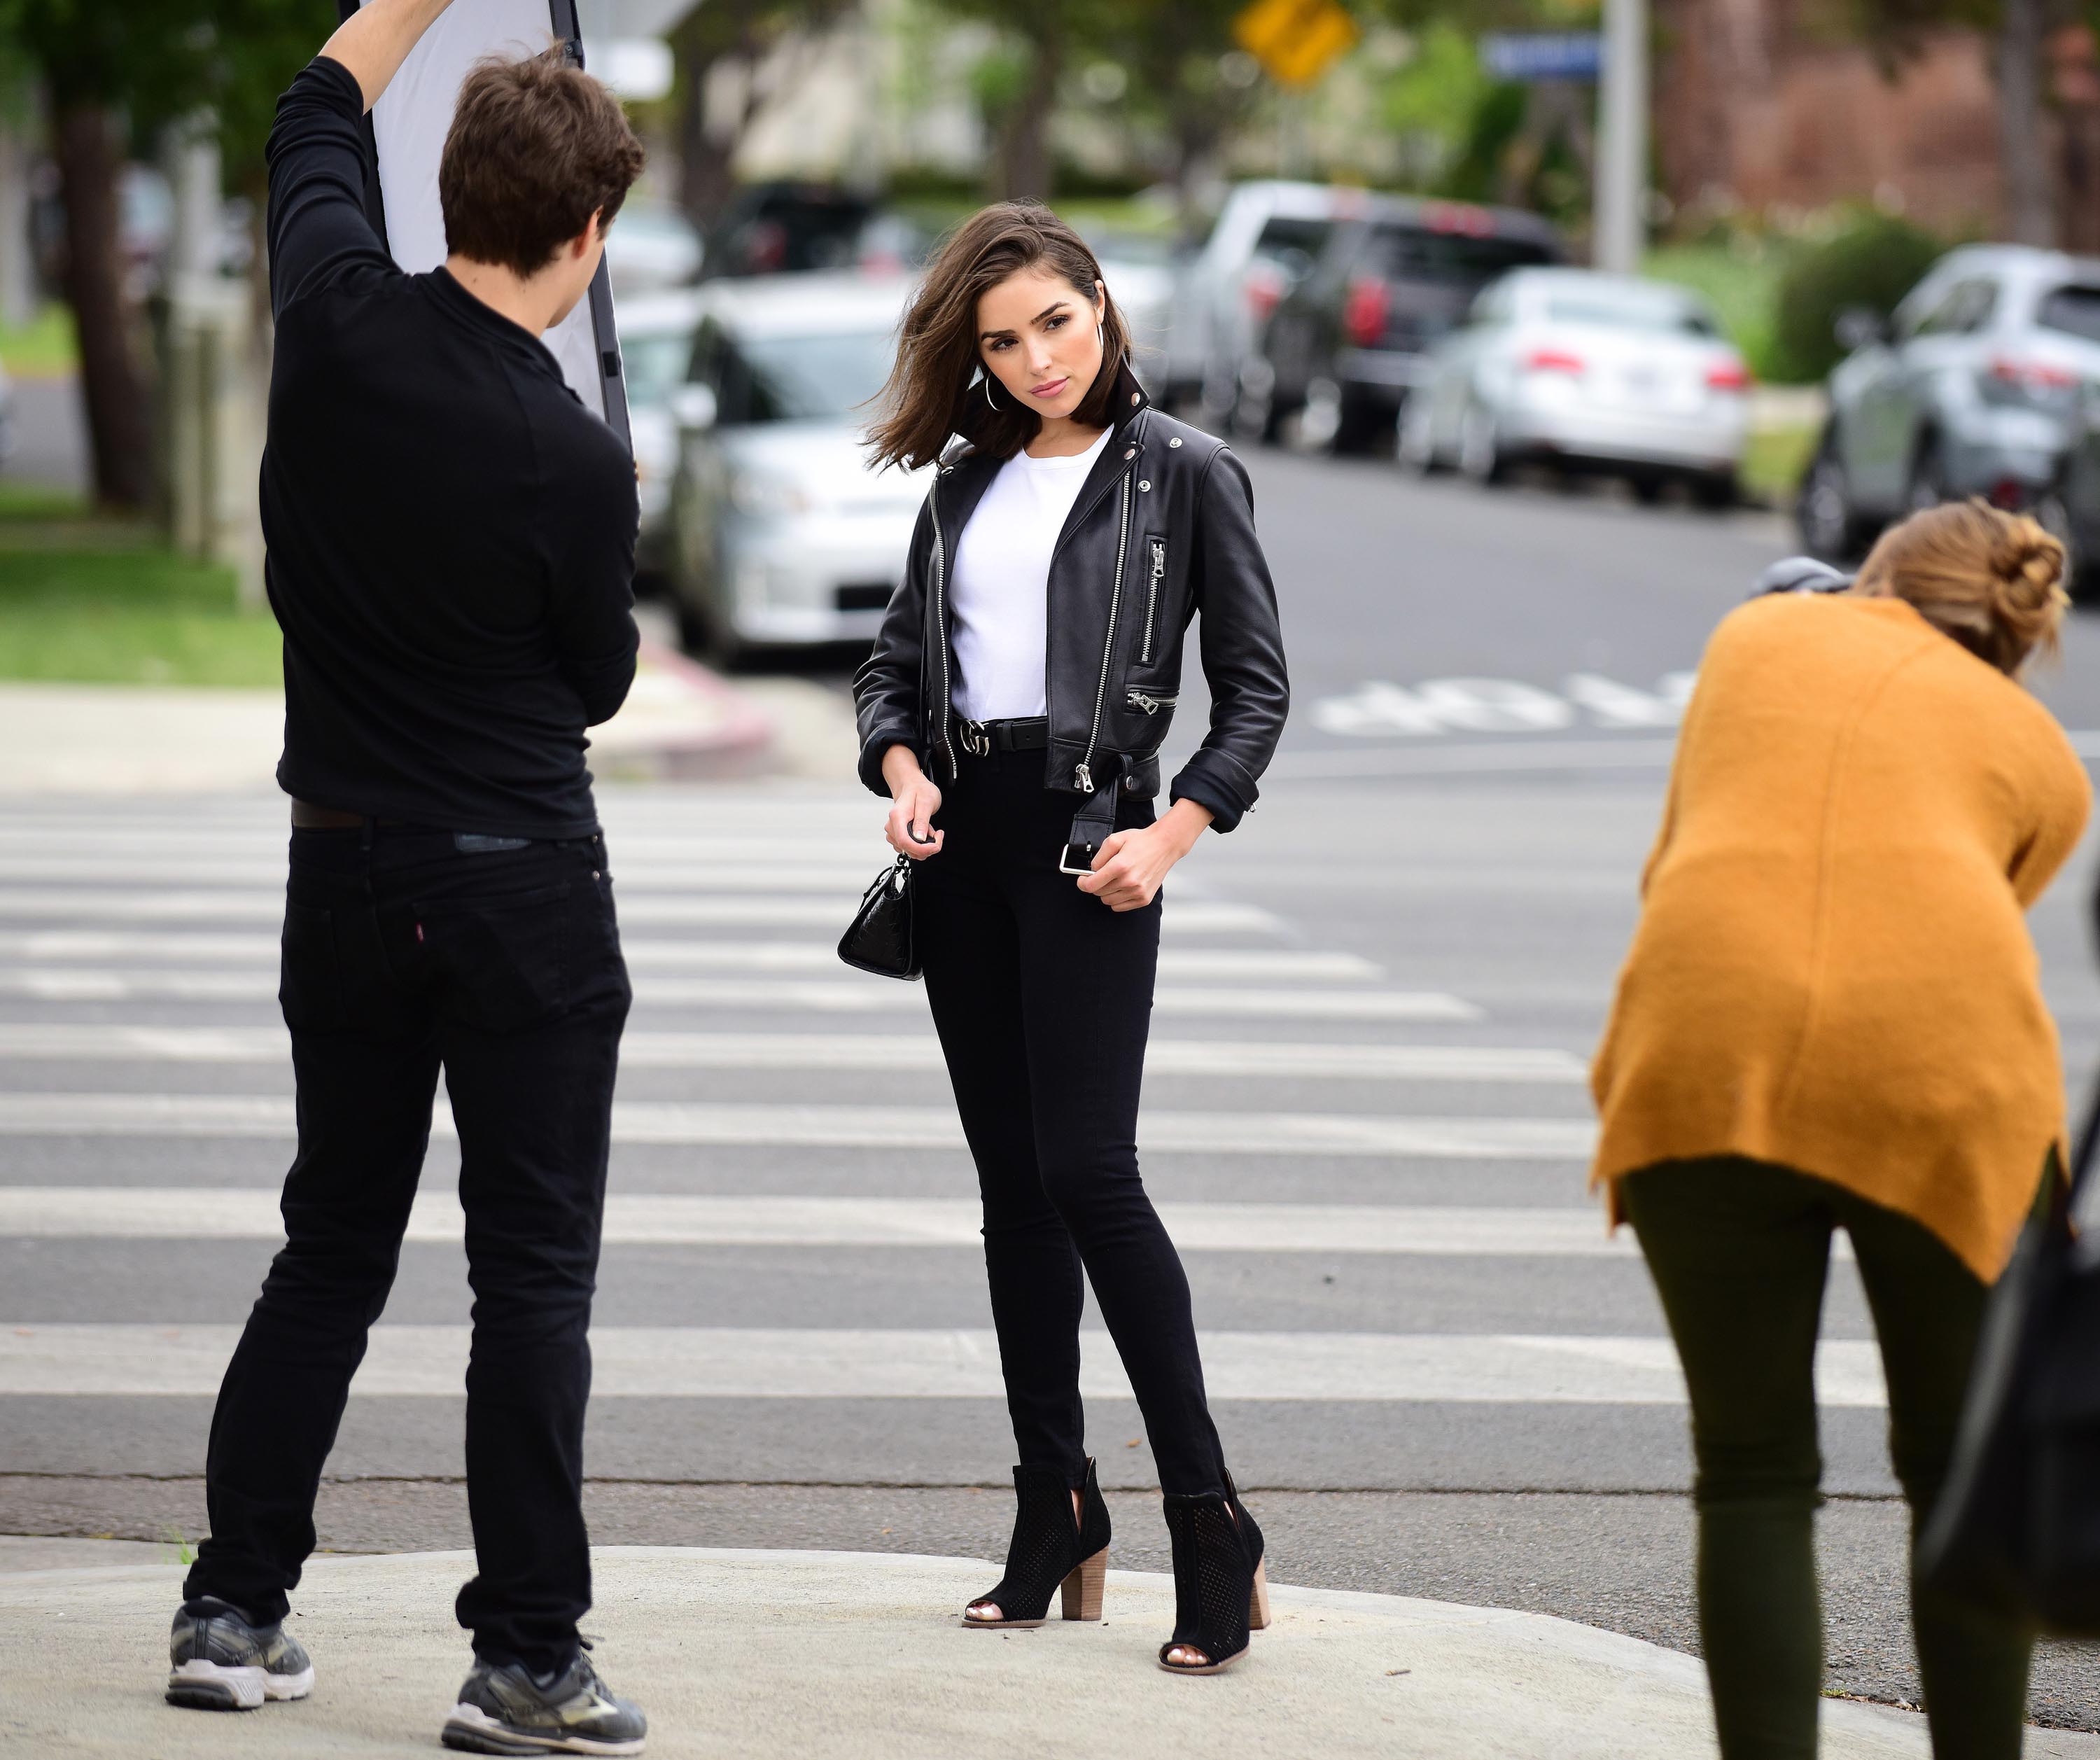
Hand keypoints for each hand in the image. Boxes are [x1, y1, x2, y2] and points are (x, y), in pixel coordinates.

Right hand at [881, 746, 943, 859]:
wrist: (912, 786)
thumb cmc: (920, 791)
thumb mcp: (926, 802)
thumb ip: (922, 821)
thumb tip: (920, 839)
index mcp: (897, 817)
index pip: (905, 842)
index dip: (922, 849)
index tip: (936, 845)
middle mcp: (892, 826)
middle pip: (908, 849)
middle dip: (927, 847)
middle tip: (938, 834)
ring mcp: (894, 832)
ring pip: (910, 851)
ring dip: (924, 845)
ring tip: (930, 829)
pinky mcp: (898, 836)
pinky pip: (909, 848)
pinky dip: (920, 845)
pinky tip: (924, 833)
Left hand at [1076, 801, 1211, 910]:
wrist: (1164, 846)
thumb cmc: (1141, 842)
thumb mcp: (1115, 839)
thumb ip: (1099, 856)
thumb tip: (1091, 871)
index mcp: (1119, 866)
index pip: (1091, 885)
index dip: (1082, 883)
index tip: (1082, 880)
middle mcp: (1129, 882)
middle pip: (1098, 893)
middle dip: (1096, 884)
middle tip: (1103, 874)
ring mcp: (1137, 892)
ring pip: (1108, 901)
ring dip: (1107, 892)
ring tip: (1115, 879)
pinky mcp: (1144, 899)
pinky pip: (1120, 907)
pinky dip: (1117, 899)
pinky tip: (1122, 887)